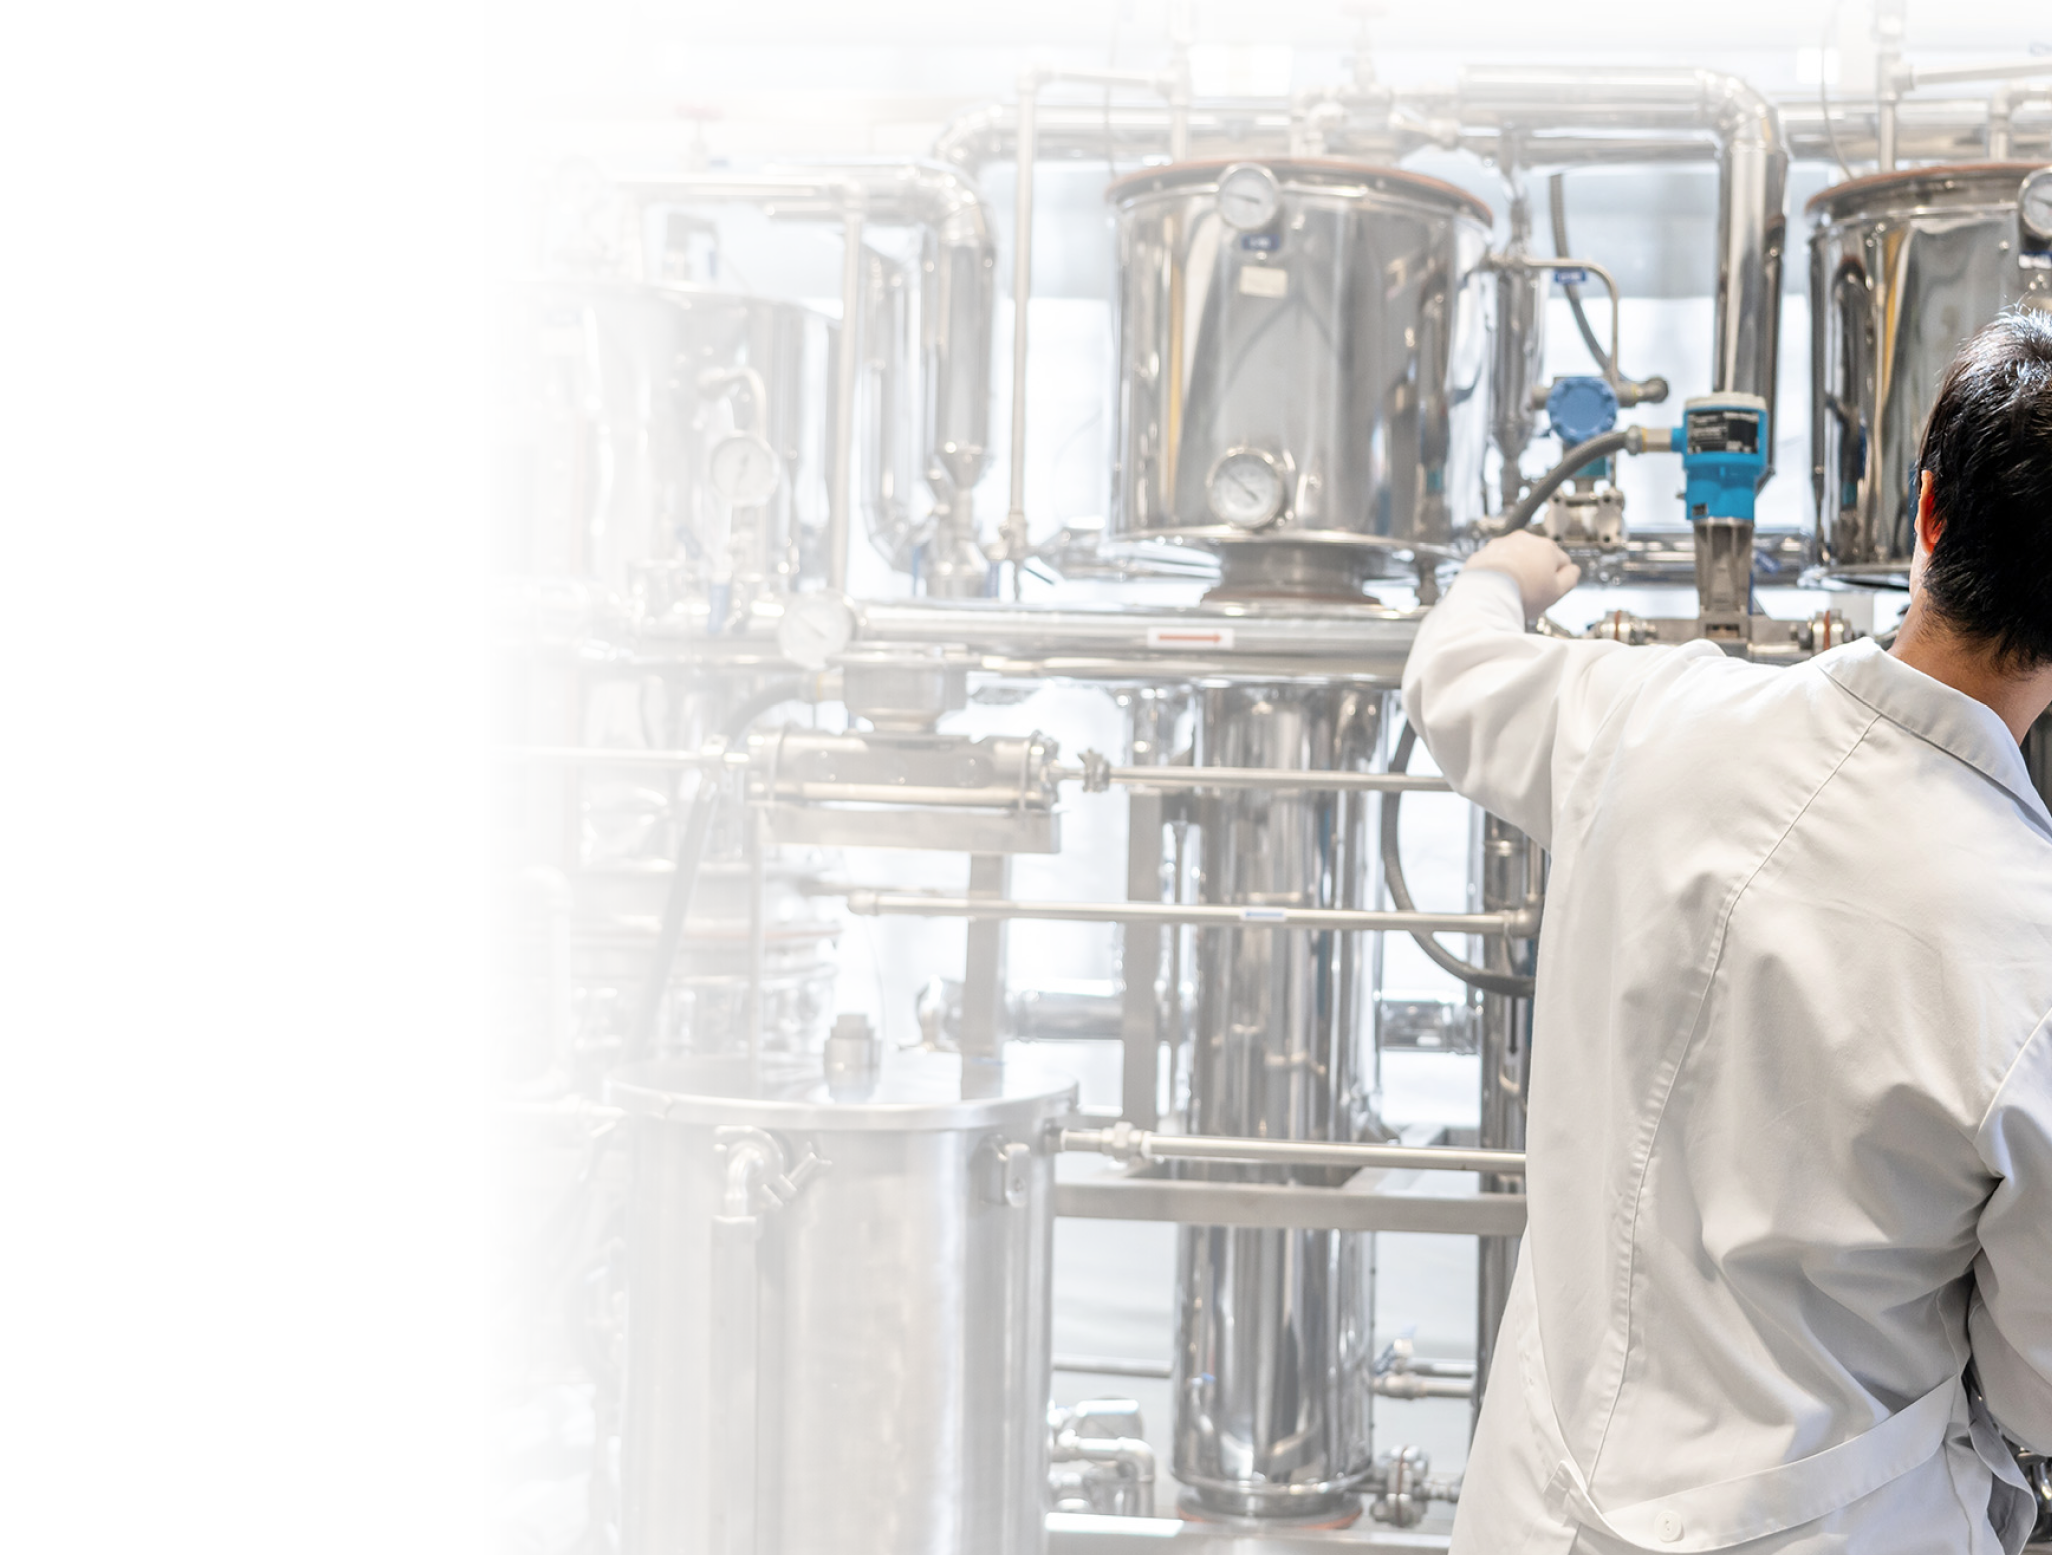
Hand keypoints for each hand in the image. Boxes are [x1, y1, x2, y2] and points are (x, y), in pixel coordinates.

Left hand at [1464, 531, 1580, 619]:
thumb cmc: (1521, 593)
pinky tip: (1498, 585)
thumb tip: (1573, 570)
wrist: (1485, 595)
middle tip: (1530, 591)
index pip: (1562, 561)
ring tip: (1513, 589)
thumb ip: (1570, 578)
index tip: (1549, 589)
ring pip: (1516, 557)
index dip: (1557, 578)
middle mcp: (1525, 540)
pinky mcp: (1484, 552)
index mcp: (1547, 548)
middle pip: (1538, 557)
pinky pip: (1496, 561)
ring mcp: (1503, 544)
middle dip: (1536, 571)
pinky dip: (1498, 570)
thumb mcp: (1557, 592)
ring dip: (1517, 569)